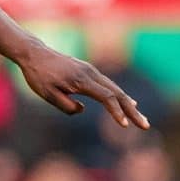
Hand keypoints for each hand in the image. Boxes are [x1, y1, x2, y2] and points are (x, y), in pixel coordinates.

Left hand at [16, 44, 151, 128]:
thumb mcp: (47, 94)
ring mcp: (91, 71)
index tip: (124, 125)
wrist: (34, 54)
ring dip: (129, 105)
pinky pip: (109, 86)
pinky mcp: (88, 71)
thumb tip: (82, 110)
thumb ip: (66, 105)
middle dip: (132, 111)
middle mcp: (90, 73)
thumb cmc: (38, 76)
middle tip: (145, 126)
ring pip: (115, 89)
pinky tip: (130, 104)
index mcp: (81, 80)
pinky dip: (121, 96)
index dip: (117, 112)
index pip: (106, 97)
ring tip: (141, 119)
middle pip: (117, 93)